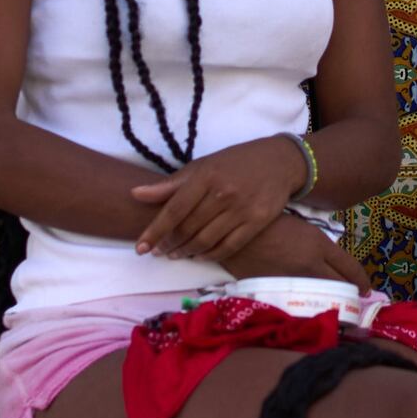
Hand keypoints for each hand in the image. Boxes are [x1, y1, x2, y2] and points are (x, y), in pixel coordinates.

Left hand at [130, 136, 310, 260]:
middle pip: (188, 228)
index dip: (155, 231)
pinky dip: (210, 255)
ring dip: (186, 251)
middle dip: (169, 244)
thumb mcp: (203, 165)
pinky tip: (199, 255)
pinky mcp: (256, 222)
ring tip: (175, 254)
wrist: (280, 162)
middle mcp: (222, 193)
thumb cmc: (235, 162)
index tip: (141, 247)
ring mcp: (241, 209)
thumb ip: (171, 184)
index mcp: (206, 176)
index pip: (174, 210)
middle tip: (158, 252)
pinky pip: (228, 247)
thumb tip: (136, 194)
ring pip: (206, 240)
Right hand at [220, 212, 371, 290]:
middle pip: (340, 287)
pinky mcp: (274, 289)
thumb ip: (314, 242)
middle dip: (350, 295)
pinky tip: (305, 304)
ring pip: (319, 297)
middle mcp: (309, 265)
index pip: (350, 269)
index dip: (362, 280)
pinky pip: (296, 301)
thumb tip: (325, 258)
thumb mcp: (297, 224)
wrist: (229, 225)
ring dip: (329, 301)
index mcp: (317, 244)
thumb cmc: (265, 216)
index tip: (366, 288)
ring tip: (333, 303)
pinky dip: (304, 304)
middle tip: (354, 299)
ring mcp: (292, 280)